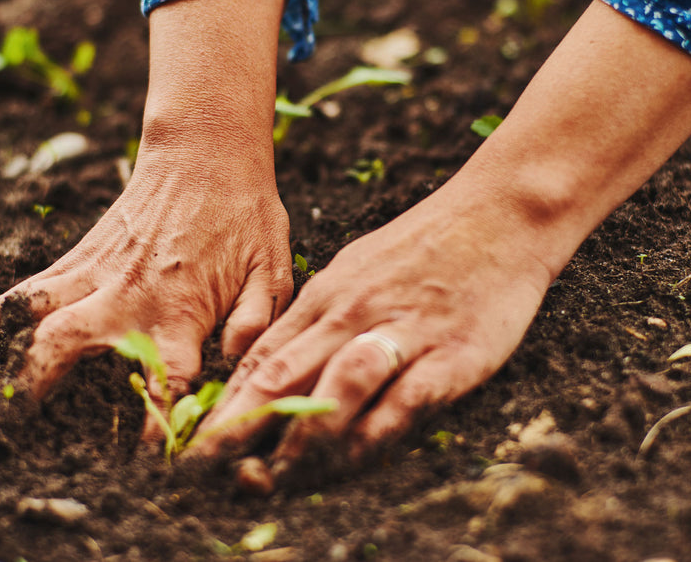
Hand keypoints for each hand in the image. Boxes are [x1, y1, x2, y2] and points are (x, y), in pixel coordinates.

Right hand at [0, 0, 291, 439]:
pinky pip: (38, 283)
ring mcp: (99, 271)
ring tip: (10, 383)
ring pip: (37, 313)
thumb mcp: (271, 269)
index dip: (156, 423)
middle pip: (65, 345)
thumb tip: (237, 361)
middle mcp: (130, 294)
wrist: (208, 154)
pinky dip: (18, 308)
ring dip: (18, 348)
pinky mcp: (84, 251)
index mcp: (180, 309)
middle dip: (40, 387)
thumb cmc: (246, 216)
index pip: (162, 380)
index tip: (152, 456)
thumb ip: (256, 321)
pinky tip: (9, 329)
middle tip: (29, 422)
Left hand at [183, 1, 690, 471]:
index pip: (260, 358)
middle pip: (282, 376)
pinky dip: (374, 434)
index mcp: (326, 297)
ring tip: (273, 477)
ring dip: (300, 437)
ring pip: (336, 389)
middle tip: (203, 472)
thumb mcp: (355, 270)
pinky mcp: (451, 352)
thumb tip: (271, 363)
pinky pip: (403, 400)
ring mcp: (401, 332)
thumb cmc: (425, 245)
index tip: (191, 446)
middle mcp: (353, 314)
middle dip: (237, 430)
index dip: (223, 407)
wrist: (499, 213)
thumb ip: (316, 318)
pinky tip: (354, 460)